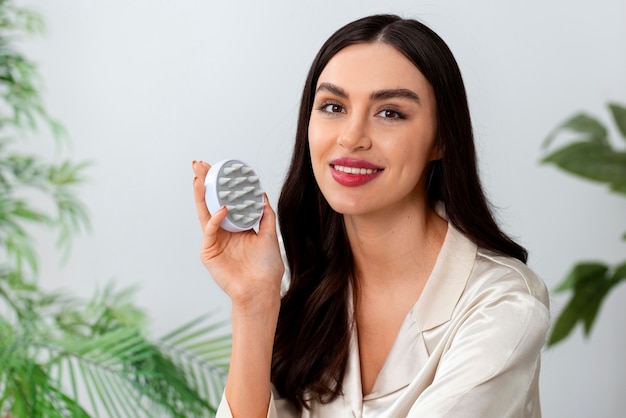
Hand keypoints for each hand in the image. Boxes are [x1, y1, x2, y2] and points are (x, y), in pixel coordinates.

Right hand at [192, 160, 283, 311]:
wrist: (261, 290)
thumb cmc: (266, 268)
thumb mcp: (269, 234)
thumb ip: (265, 215)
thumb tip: (262, 194)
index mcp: (237, 227)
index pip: (226, 201)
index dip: (222, 186)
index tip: (220, 168)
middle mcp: (224, 232)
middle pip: (211, 202)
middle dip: (205, 183)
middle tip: (201, 165)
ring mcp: (214, 241)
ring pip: (204, 212)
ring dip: (200, 194)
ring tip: (198, 176)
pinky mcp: (209, 252)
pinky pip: (210, 230)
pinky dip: (215, 218)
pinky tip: (223, 208)